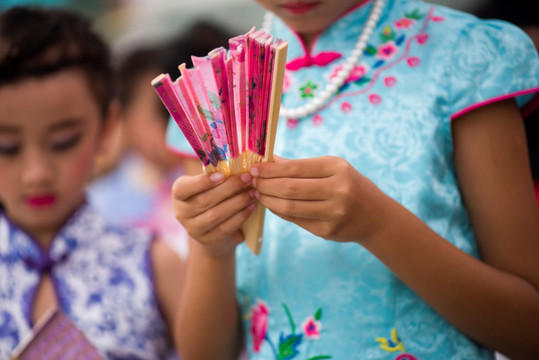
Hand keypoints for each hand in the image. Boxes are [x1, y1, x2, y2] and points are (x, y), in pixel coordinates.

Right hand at [172, 171, 255, 256]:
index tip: (222, 174)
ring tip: (252, 192)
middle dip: (229, 188)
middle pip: (205, 200)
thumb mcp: (209, 187)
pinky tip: (251, 207)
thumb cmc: (212, 200)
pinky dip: (240, 216)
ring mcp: (194, 229)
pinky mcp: (209, 240)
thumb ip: (217, 176)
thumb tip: (238, 162)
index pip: (183, 188)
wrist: (213, 234)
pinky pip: (226, 227)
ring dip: (237, 202)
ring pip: (216, 214)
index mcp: (179, 195)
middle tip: (247, 178)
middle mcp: (182, 213)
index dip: (202, 182)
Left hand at [250, 156, 385, 242]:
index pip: (295, 168)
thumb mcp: (333, 168)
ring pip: (289, 207)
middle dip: (265, 185)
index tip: (255, 168)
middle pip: (289, 188)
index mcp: (338, 169)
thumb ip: (302, 165)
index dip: (270, 169)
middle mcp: (338, 191)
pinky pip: (295, 220)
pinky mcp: (326, 231)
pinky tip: (272, 204)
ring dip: (268, 200)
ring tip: (259, 193)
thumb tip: (270, 160)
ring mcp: (333, 214)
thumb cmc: (349, 184)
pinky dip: (279, 211)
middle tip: (252, 182)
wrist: (374, 216)